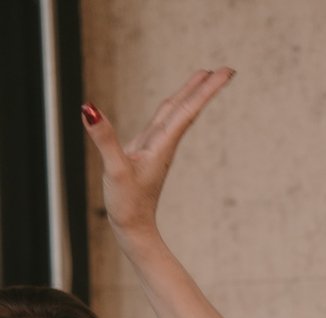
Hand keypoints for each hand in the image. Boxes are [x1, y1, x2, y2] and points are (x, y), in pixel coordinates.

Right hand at [81, 67, 234, 243]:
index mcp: (162, 144)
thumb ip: (104, 140)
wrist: (134, 231)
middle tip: (226, 69)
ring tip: (203, 78)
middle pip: (186, 108)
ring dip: (190, 95)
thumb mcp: (114, 171)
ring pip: (176, 114)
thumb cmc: (127, 205)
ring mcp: (156, 149)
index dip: (206, 89)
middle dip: (204, 87)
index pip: (187, 109)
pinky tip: (171, 106)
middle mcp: (163, 144)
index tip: (227, 72)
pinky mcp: (146, 155)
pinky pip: (163, 124)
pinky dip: (171, 108)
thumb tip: (89, 110)